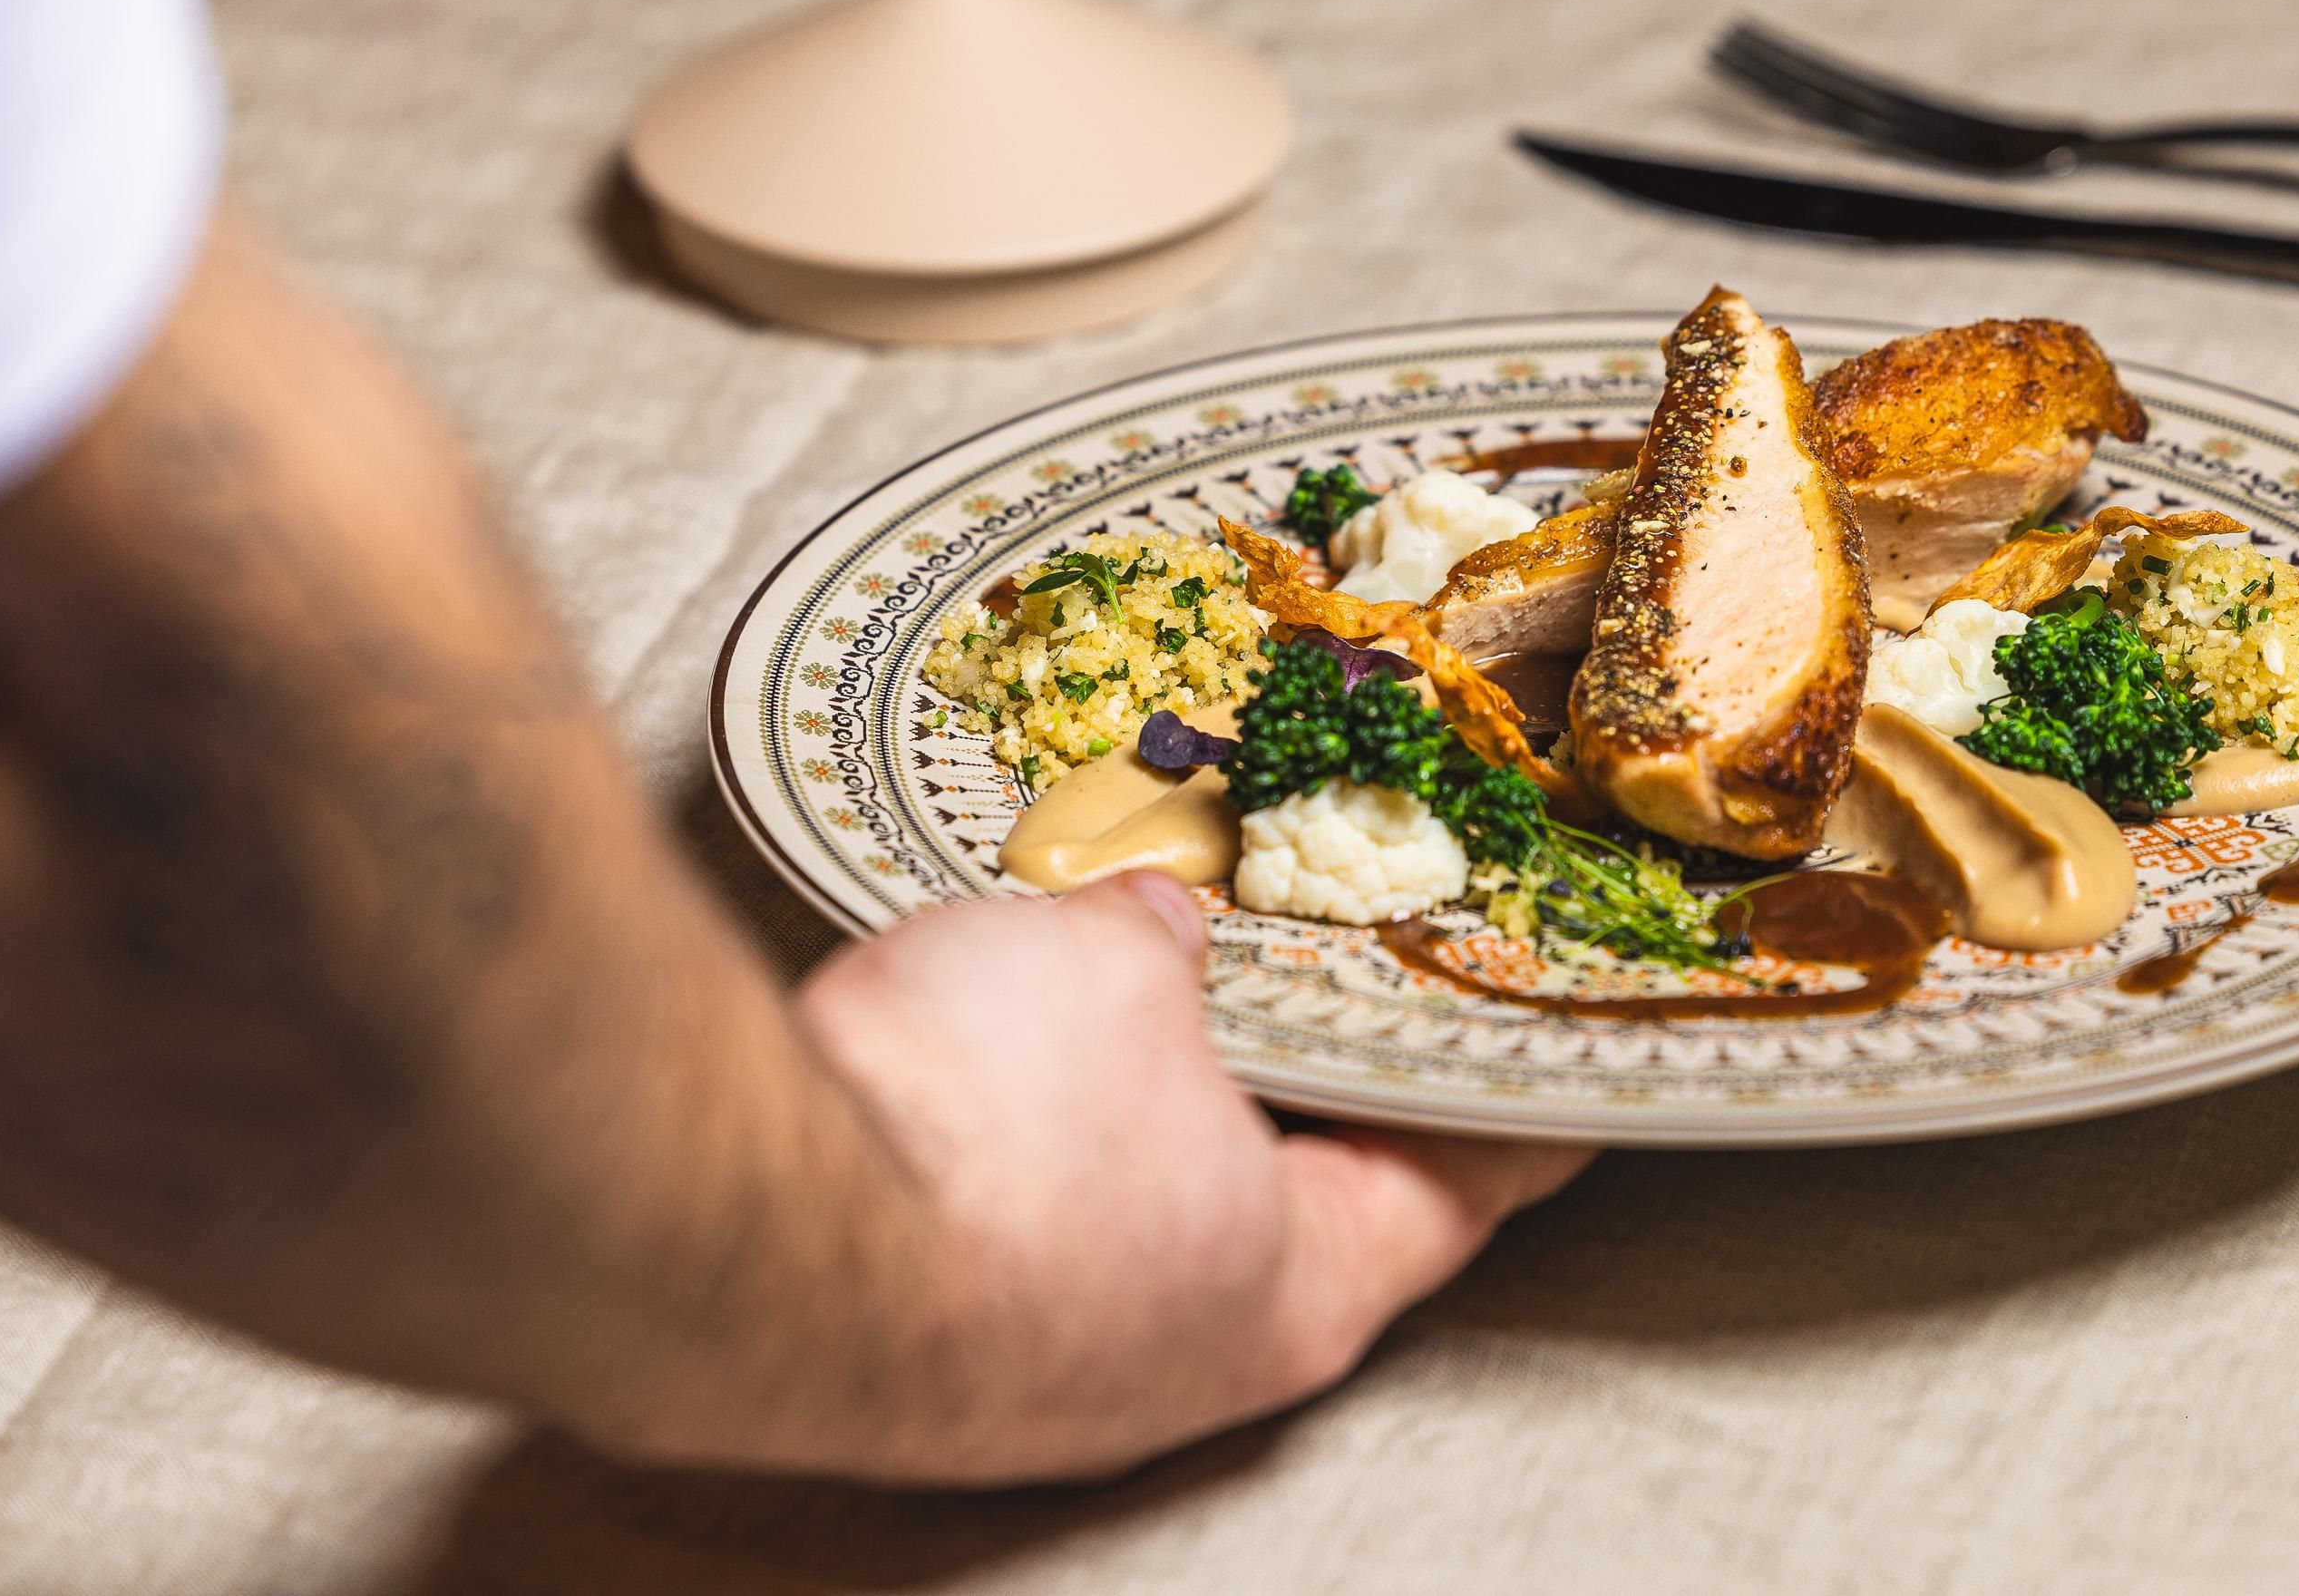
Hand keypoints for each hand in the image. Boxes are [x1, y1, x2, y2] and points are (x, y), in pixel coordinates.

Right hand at [788, 872, 1591, 1483]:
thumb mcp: (1113, 961)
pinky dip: (1050, 1139)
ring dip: (1165, 1110)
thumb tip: (1148, 927)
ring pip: (1158, 1214)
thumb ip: (1163, 940)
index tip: (1567, 1068)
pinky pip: (1035, 1222)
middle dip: (1319, 1083)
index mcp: (1299, 1289)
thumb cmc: (973, 1125)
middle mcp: (1188, 1358)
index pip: (1468, 1189)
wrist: (731, 1231)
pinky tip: (1010, 1057)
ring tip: (1160, 998)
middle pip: (1307, 1200)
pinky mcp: (938, 1352)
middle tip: (1345, 990)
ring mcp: (1055, 1372)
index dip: (1520, 1106)